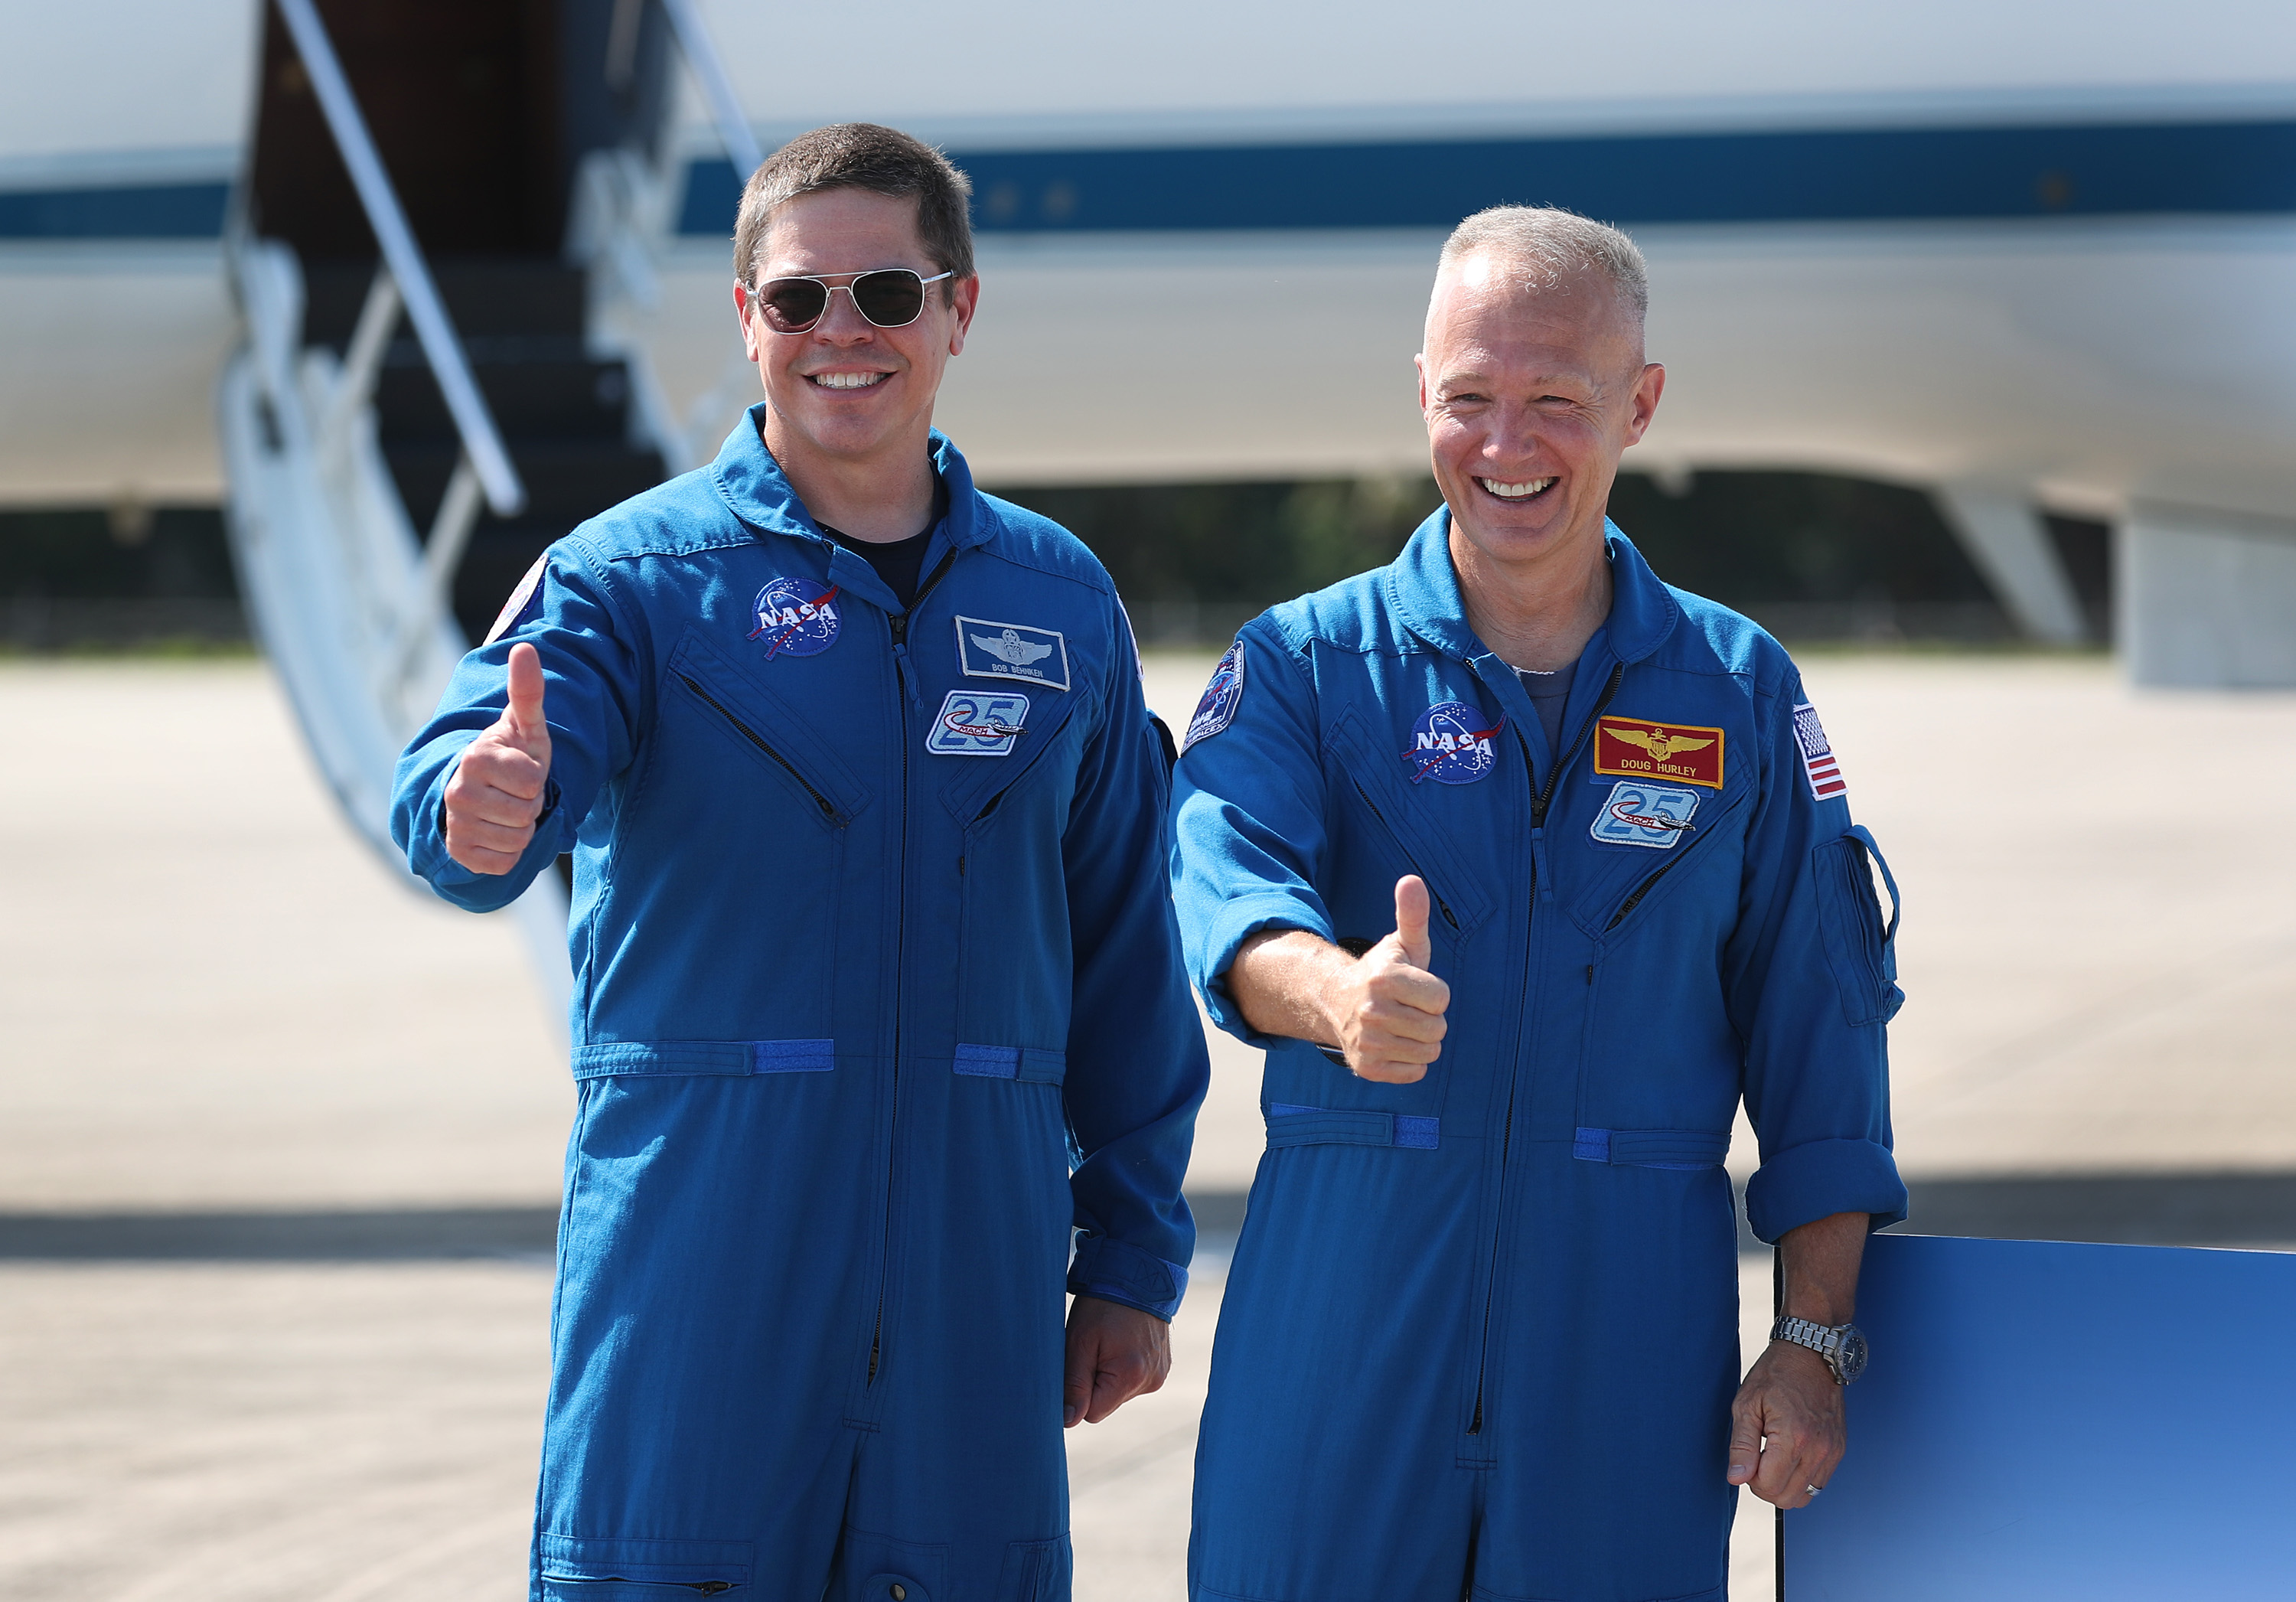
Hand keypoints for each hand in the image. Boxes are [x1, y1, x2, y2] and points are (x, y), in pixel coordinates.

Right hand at [443, 642, 552, 874]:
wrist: (483, 791)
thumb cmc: (513, 755)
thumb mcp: (526, 726)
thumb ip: (528, 692)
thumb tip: (527, 648)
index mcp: (474, 758)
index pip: (531, 783)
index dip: (537, 779)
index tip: (522, 770)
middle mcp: (456, 792)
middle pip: (525, 815)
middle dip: (530, 806)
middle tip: (516, 792)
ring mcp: (455, 825)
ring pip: (517, 842)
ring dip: (522, 829)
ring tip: (507, 809)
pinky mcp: (458, 854)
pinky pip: (504, 864)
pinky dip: (509, 853)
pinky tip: (496, 833)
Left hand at [1062, 1295, 1170, 1426]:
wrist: (1137, 1275)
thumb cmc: (1103, 1305)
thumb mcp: (1079, 1341)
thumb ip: (1074, 1384)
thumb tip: (1069, 1420)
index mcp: (1130, 1376)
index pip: (1092, 1413)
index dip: (1079, 1392)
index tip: (1079, 1362)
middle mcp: (1151, 1380)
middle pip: (1107, 1402)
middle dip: (1094, 1382)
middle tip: (1093, 1347)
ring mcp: (1160, 1374)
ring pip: (1119, 1392)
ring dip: (1109, 1374)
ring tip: (1109, 1340)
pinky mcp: (1162, 1367)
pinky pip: (1134, 1380)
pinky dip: (1123, 1367)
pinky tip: (1123, 1341)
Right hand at [1316, 876, 1450, 1082]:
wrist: (1338, 1002)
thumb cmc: (1383, 972)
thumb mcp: (1401, 943)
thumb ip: (1412, 914)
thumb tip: (1412, 880)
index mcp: (1385, 978)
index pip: (1441, 999)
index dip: (1434, 993)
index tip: (1415, 988)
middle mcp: (1372, 1011)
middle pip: (1437, 1028)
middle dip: (1429, 1018)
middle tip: (1408, 1008)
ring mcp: (1368, 1041)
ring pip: (1428, 1052)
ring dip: (1421, 1041)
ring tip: (1402, 1026)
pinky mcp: (1366, 1066)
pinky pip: (1414, 1072)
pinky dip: (1410, 1062)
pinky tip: (1394, 1044)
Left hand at [1727, 1339, 1845, 1508]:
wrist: (1811, 1354)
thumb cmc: (1776, 1374)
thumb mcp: (1747, 1404)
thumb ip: (1741, 1445)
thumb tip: (1736, 1478)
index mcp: (1794, 1438)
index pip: (1769, 1487)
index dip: (1750, 1478)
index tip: (1748, 1456)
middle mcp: (1819, 1450)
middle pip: (1787, 1499)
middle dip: (1766, 1486)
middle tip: (1757, 1458)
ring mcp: (1832, 1452)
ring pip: (1805, 1496)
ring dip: (1784, 1484)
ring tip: (1773, 1455)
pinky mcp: (1839, 1451)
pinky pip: (1818, 1483)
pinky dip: (1800, 1478)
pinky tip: (1789, 1454)